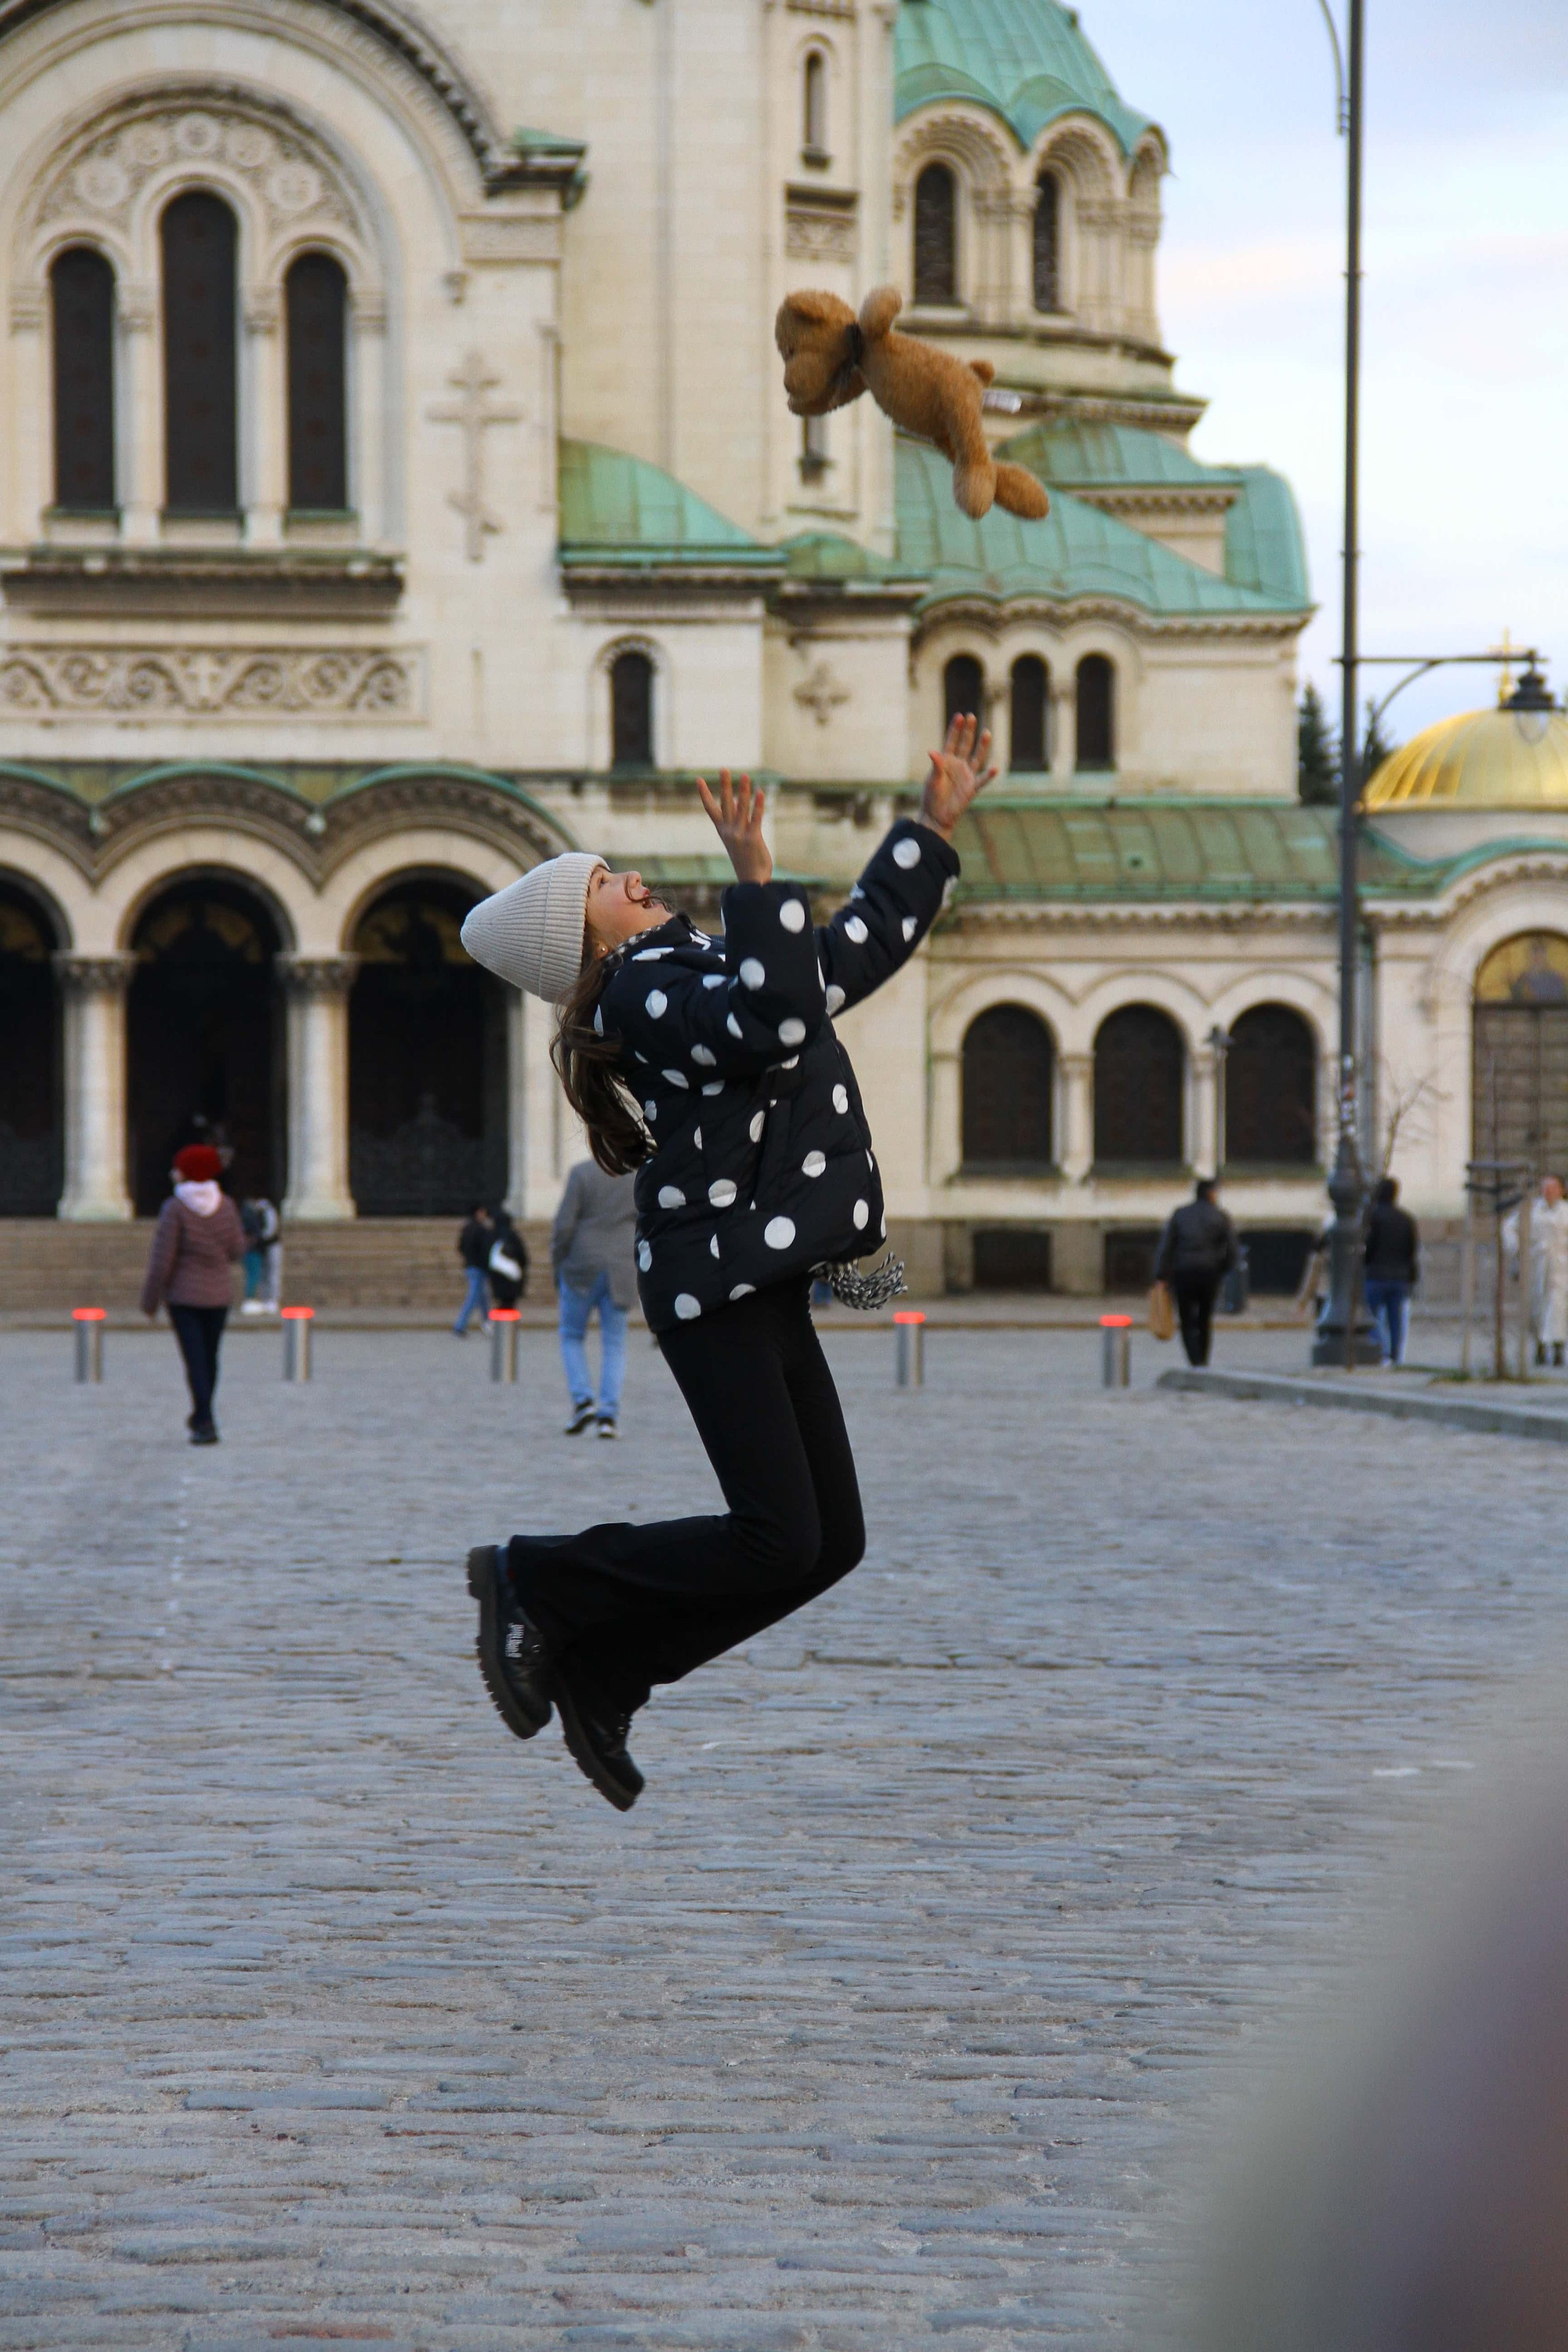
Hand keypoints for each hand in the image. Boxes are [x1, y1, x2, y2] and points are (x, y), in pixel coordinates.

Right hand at [696, 769, 771, 884]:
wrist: (752, 880)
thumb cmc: (745, 858)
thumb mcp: (737, 837)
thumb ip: (736, 819)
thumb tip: (736, 800)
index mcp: (722, 830)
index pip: (710, 809)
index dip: (704, 794)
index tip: (698, 779)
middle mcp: (728, 831)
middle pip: (725, 804)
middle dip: (724, 786)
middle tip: (724, 769)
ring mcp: (740, 835)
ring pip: (741, 808)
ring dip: (743, 791)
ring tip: (744, 775)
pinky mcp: (753, 839)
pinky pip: (756, 818)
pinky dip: (758, 805)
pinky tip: (760, 792)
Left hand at [920, 712, 997, 840]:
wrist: (936, 816)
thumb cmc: (931, 797)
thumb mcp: (932, 780)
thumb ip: (936, 765)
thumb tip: (933, 752)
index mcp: (946, 761)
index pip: (951, 741)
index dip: (955, 729)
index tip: (959, 716)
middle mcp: (958, 765)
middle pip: (965, 745)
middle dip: (968, 731)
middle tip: (972, 716)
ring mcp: (966, 776)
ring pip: (977, 758)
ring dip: (982, 746)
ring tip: (987, 732)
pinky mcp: (972, 788)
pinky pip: (982, 780)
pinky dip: (989, 775)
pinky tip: (995, 768)